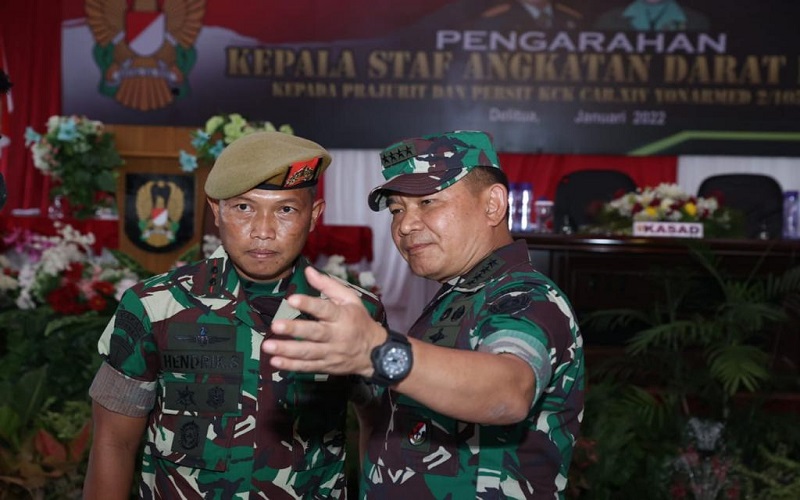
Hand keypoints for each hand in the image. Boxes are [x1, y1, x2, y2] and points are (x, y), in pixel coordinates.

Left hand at [263, 266, 386, 376]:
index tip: (292, 299)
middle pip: (314, 333)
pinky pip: (307, 367)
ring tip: (268, 346)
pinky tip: (275, 361)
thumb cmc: (359, 321)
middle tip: (275, 325)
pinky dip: (291, 365)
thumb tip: (308, 270)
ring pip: (308, 352)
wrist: (374, 352)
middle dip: (294, 329)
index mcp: (342, 316)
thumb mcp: (350, 299)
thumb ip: (328, 285)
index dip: (309, 304)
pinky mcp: (326, 366)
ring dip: (287, 350)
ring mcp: (331, 353)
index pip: (325, 309)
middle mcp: (337, 335)